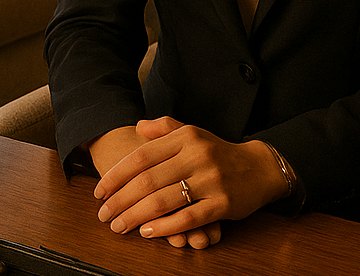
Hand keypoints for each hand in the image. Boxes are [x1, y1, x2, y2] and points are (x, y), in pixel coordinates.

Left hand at [93, 116, 288, 248]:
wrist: (258, 167)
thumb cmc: (218, 152)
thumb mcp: (194, 133)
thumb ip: (165, 129)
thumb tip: (139, 127)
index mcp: (187, 137)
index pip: (143, 155)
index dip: (117, 175)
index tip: (100, 191)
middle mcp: (197, 155)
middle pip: (148, 180)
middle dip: (120, 200)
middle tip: (104, 215)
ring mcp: (211, 180)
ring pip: (164, 201)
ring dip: (135, 216)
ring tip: (119, 226)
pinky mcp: (223, 203)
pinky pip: (188, 218)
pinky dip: (165, 228)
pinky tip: (148, 233)